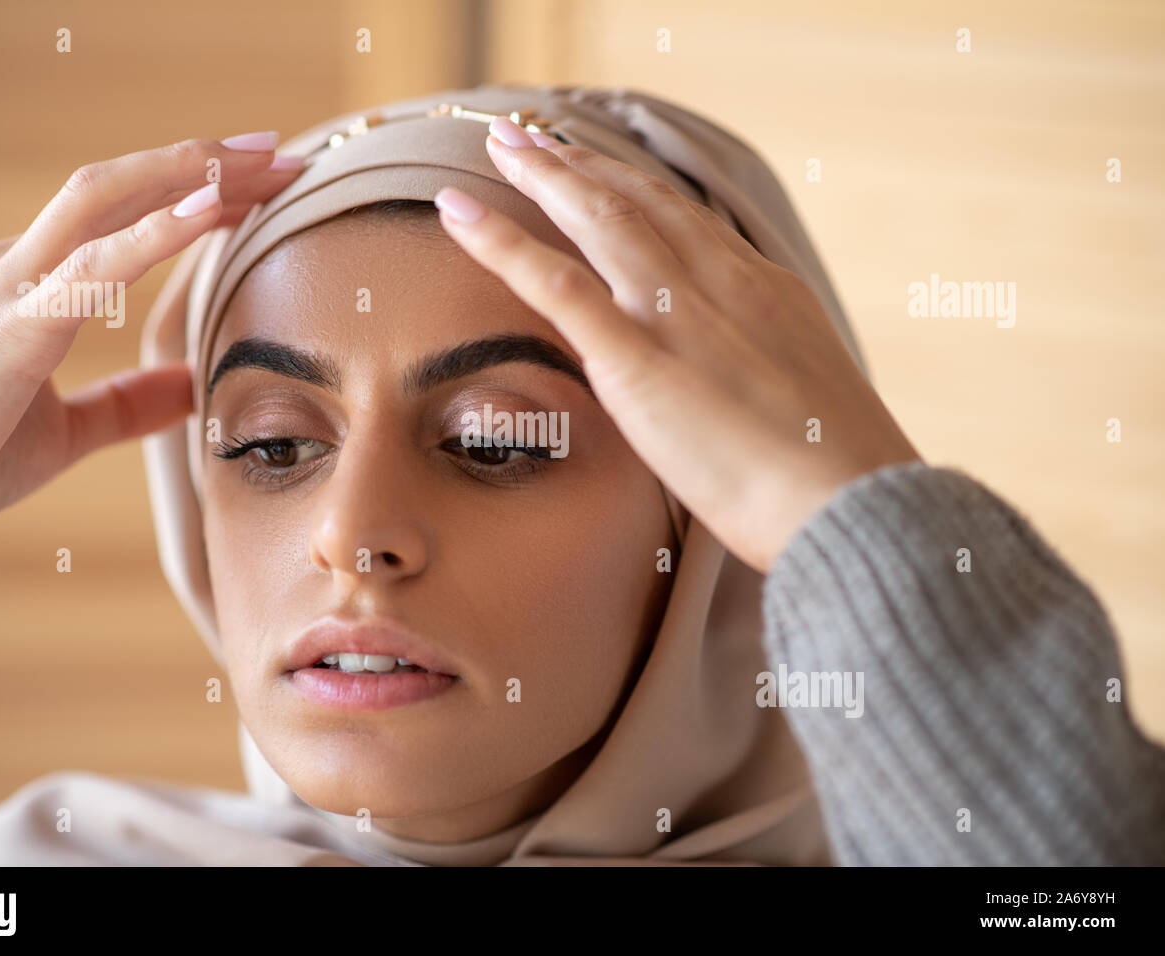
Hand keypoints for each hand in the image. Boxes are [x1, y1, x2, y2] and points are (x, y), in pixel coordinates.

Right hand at [0, 133, 302, 528]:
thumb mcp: (67, 431)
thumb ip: (128, 403)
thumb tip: (192, 386)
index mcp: (31, 283)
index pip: (122, 213)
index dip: (191, 189)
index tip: (260, 181)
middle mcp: (20, 266)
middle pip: (122, 185)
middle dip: (205, 162)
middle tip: (284, 154)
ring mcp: (11, 288)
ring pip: (107, 201)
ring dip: (193, 177)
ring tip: (265, 166)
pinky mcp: (13, 329)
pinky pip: (94, 267)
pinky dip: (156, 235)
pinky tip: (211, 211)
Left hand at [432, 117, 920, 573]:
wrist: (856, 506)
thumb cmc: (843, 478)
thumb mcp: (813, 402)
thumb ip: (768, 377)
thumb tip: (748, 391)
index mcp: (767, 290)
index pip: (690, 222)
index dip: (637, 191)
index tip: (602, 172)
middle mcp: (722, 282)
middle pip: (639, 203)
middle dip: (583, 165)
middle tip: (535, 136)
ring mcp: (677, 314)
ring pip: (598, 220)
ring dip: (545, 176)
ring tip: (502, 144)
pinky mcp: (636, 359)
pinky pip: (555, 283)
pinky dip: (500, 241)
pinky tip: (459, 210)